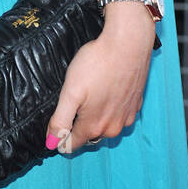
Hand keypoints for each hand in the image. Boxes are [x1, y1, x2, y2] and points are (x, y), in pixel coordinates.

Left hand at [46, 4, 155, 153]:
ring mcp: (127, 116)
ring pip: (105, 125)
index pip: (72, 143)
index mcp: (95, 126)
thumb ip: (60, 120)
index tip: (53, 129)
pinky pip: (118, 114)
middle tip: (70, 106)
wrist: (128, 44)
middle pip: (89, 135)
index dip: (60, 138)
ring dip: (95, 118)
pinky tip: (105, 91)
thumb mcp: (70, 92)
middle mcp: (114, 127)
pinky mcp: (136, 104)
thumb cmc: (96, 64)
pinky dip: (110, 108)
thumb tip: (52, 143)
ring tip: (87, 97)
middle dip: (77, 127)